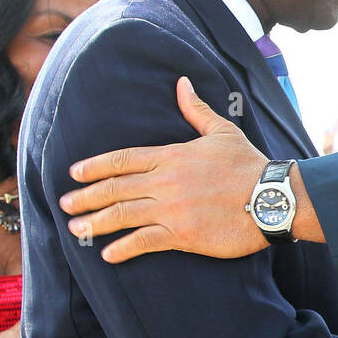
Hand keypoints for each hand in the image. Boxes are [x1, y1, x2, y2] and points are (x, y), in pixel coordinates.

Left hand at [59, 77, 270, 262]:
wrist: (273, 197)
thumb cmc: (249, 164)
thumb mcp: (222, 131)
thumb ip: (196, 110)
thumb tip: (182, 84)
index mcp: (172, 155)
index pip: (123, 159)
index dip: (95, 166)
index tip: (74, 173)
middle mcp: (166, 181)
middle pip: (115, 188)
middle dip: (86, 196)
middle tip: (65, 204)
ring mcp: (172, 209)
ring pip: (123, 215)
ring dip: (95, 222)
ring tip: (76, 229)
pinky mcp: (183, 235)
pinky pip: (144, 241)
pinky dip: (123, 248)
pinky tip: (108, 254)